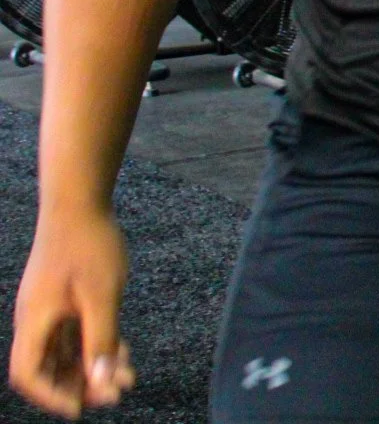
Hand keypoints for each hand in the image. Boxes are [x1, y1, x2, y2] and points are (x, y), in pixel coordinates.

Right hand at [10, 206, 133, 417]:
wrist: (80, 200)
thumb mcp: (102, 296)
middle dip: (79, 384)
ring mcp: (49, 306)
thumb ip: (102, 340)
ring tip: (126, 376)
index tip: (81, 407)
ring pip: (65, 349)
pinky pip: (75, 331)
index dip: (50, 395)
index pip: (28, 373)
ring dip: (91, 366)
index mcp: (35, 320)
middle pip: (48, 366)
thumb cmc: (89, 244)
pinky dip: (95, 344)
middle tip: (115, 392)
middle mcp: (36, 317)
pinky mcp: (64, 296)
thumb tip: (103, 382)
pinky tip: (122, 350)